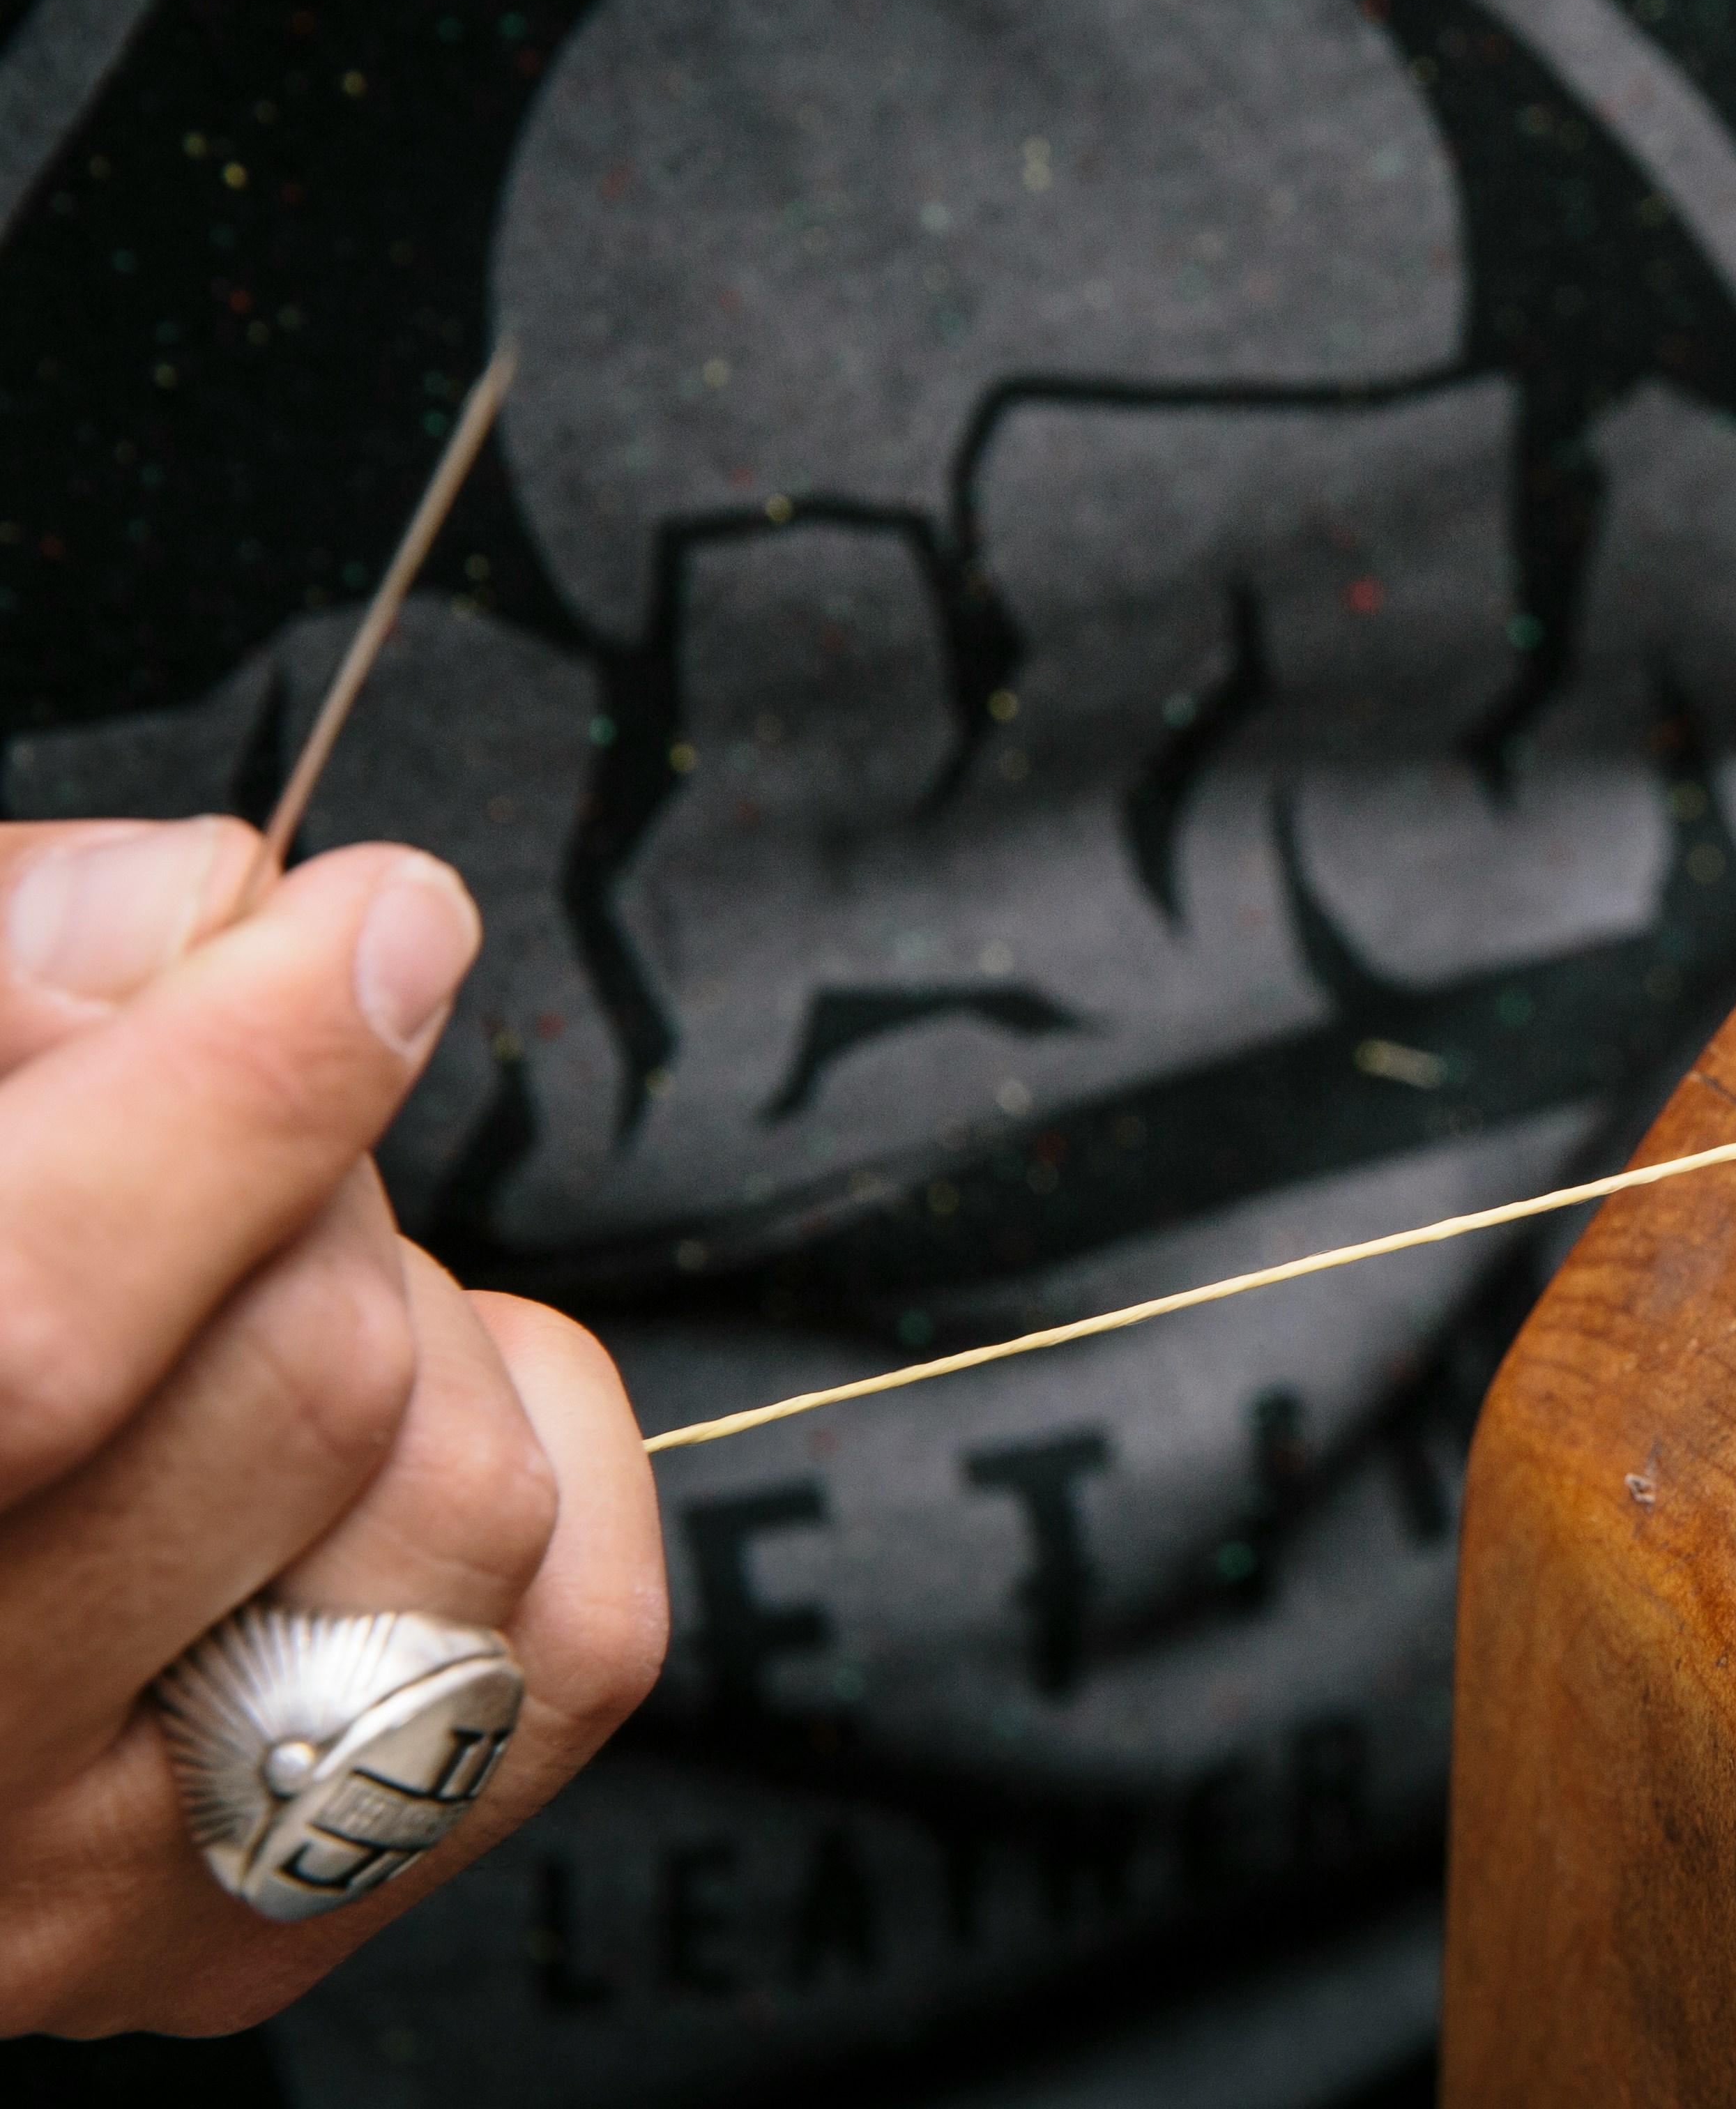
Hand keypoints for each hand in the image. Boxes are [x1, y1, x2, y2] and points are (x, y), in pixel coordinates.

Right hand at [0, 823, 665, 2035]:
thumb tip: (209, 908)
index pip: (37, 1320)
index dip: (242, 1093)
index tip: (376, 924)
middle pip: (307, 1370)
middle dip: (326, 1190)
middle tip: (247, 1152)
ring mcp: (91, 1883)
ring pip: (464, 1498)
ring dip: (426, 1334)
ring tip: (272, 1309)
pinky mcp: (260, 1931)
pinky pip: (578, 1640)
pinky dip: (535, 1469)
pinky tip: (388, 1438)